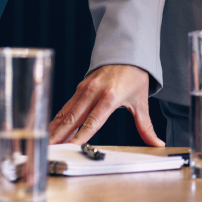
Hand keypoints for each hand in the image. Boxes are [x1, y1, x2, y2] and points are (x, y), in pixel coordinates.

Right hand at [48, 64, 163, 146]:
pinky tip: (50, 130)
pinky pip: (66, 106)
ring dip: (54, 129)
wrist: (128, 51)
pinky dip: (57, 119)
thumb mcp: (141, 102)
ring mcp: (84, 89)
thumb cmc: (135, 76)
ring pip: (65, 112)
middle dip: (60, 136)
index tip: (70, 148)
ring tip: (45, 144)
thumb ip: (146, 126)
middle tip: (48, 150)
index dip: (80, 136)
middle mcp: (94, 92)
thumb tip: (157, 143)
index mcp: (110, 97)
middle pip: (73, 119)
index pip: (92, 122)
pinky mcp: (80, 87)